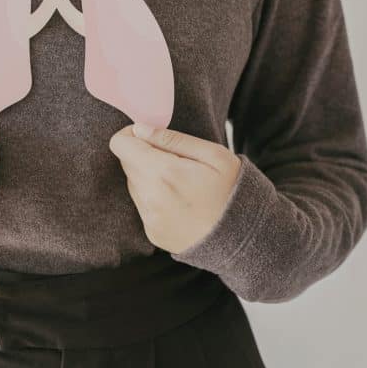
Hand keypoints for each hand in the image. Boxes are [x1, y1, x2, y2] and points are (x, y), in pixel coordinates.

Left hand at [108, 123, 241, 254]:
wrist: (246, 238)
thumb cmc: (233, 191)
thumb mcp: (213, 155)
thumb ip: (172, 139)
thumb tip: (139, 129)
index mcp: (164, 174)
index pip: (120, 145)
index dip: (131, 135)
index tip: (149, 137)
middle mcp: (150, 199)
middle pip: (127, 164)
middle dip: (145, 156)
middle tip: (176, 162)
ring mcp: (150, 219)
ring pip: (134, 185)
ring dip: (150, 178)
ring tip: (181, 184)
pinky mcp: (152, 233)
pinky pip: (143, 206)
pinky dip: (156, 199)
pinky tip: (181, 202)